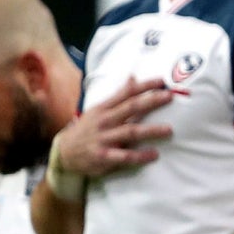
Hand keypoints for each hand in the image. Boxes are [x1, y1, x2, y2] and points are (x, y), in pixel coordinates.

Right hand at [53, 78, 174, 176]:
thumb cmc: (88, 128)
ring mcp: (103, 139)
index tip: (162, 81)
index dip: (144, 86)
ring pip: (130, 132)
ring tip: (169, 130)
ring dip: (151, 130)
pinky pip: (125, 156)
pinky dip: (140, 155)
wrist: (63, 152)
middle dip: (151, 101)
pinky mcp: (103, 156)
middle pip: (131, 108)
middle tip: (170, 96)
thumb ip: (119, 96)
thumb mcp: (99, 109)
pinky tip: (154, 154)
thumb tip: (133, 77)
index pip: (126, 93)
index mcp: (104, 108)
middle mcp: (104, 121)